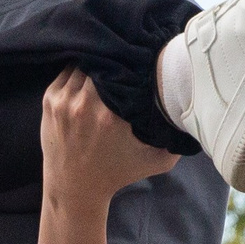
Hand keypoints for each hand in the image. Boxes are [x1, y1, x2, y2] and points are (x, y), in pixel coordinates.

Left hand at [40, 67, 178, 206]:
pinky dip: (78, 68)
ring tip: (110, 61)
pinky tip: (90, 71)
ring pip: (82, 63)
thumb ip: (177, 138)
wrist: (74, 188)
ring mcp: (63, 100)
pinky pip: (66, 71)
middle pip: (102, 61)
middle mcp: (84, 104)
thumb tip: (195, 111)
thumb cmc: (118, 173)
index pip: (124, 70)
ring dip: (96, 61)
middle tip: (127, 55)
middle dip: (115, 57)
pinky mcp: (49, 99)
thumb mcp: (155, 160)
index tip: (143, 58)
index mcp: (110, 115)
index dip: (133, 60)